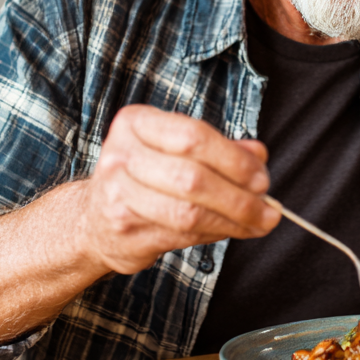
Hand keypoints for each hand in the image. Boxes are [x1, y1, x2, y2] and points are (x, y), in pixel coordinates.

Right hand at [79, 106, 279, 274]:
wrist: (93, 219)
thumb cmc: (145, 176)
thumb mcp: (177, 150)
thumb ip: (219, 149)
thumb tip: (258, 155)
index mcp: (136, 123)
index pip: (193, 136)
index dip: (235, 159)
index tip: (261, 176)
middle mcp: (122, 156)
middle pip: (193, 177)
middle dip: (240, 196)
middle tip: (267, 206)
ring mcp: (119, 196)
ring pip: (189, 212)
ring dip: (234, 220)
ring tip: (259, 222)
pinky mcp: (126, 232)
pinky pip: (182, 235)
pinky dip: (217, 234)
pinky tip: (234, 230)